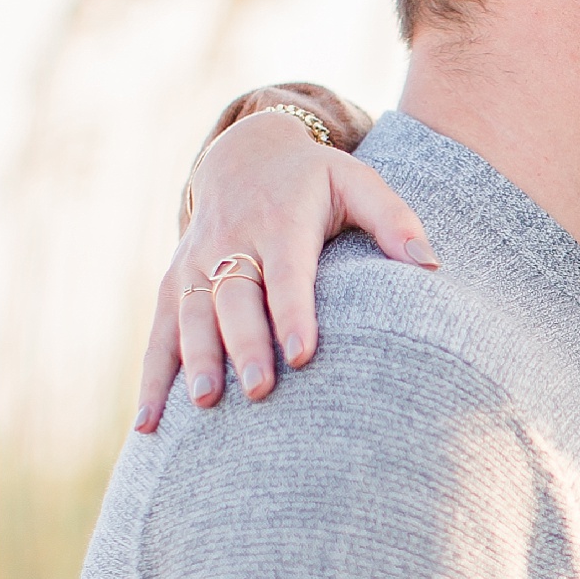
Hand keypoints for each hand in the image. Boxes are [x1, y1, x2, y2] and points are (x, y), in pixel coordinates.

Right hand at [135, 111, 437, 430]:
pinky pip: (159, 332)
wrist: (245, 153)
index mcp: (280, 222)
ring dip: (195, 360)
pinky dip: (153, 377)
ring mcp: (196, 264)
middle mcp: (231, 243)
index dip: (293, 312)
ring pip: (191, 315)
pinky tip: (150, 425)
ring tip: (205, 404)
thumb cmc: (315, 180)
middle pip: (234, 298)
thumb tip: (429, 264)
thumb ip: (392, 219)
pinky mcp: (175, 283)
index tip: (302, 354)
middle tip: (260, 391)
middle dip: (245, 345)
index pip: (287, 272)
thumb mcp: (357, 181)